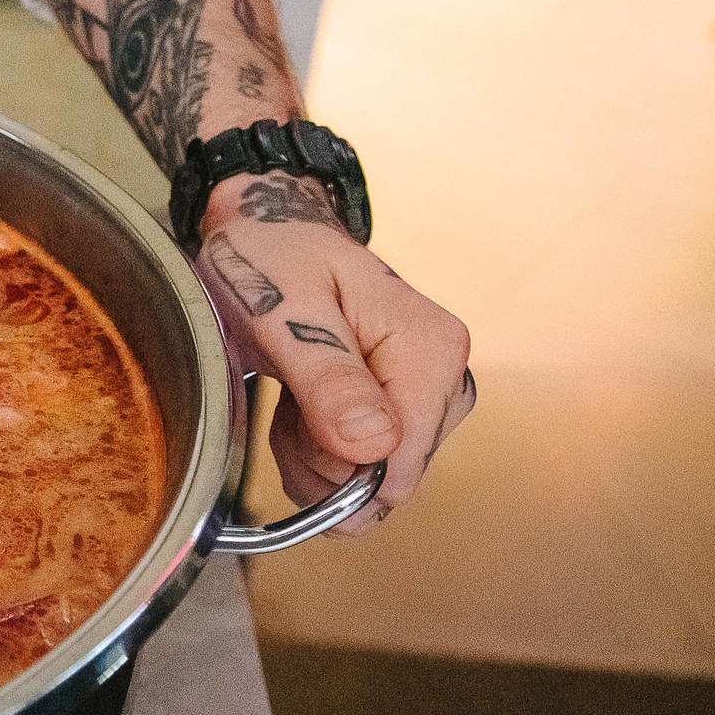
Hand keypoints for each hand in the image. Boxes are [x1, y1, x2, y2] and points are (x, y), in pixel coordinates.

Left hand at [191, 175, 472, 535]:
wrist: (269, 234)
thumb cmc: (272, 259)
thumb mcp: (281, 312)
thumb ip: (327, 380)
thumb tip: (378, 446)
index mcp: (431, 349)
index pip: (400, 460)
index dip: (334, 460)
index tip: (294, 411)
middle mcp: (446, 378)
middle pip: (385, 478)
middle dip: (318, 457)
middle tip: (286, 392)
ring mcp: (429, 398)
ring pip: (367, 479)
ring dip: (311, 453)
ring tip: (292, 390)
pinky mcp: (406, 411)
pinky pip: (359, 467)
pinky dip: (314, 449)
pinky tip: (301, 405)